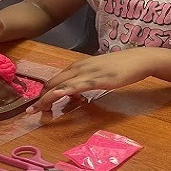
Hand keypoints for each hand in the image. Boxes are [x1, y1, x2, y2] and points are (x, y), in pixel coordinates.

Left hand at [28, 48, 157, 112]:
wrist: (139, 59)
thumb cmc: (121, 67)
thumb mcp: (98, 74)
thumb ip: (85, 82)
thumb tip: (76, 93)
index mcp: (78, 66)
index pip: (55, 79)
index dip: (44, 92)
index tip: (36, 104)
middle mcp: (79, 68)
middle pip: (53, 82)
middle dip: (41, 98)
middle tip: (31, 112)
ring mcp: (88, 73)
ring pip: (61, 85)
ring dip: (47, 98)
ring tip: (35, 109)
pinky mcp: (98, 79)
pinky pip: (78, 86)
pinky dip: (65, 91)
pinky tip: (57, 95)